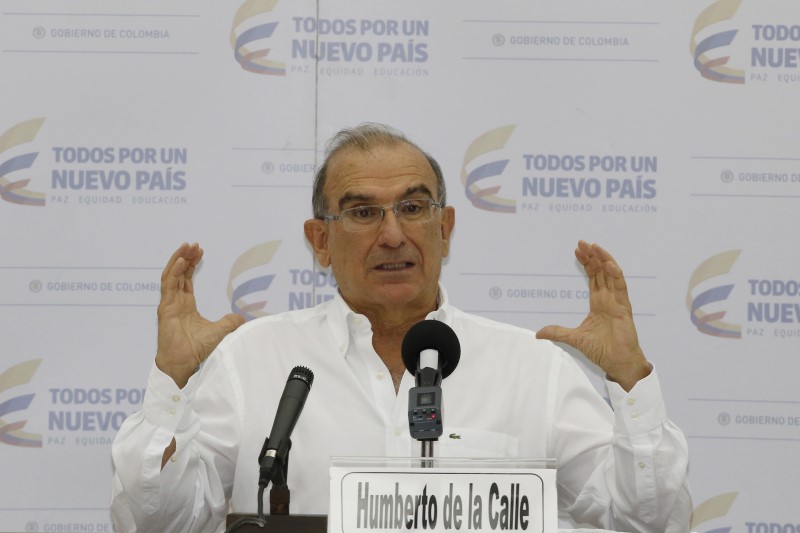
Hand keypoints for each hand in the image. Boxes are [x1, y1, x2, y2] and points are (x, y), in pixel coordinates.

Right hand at [155, 243, 244, 387]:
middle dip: (184, 257)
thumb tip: (242, 318)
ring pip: (170, 276)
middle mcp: (175, 302)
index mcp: (185, 305)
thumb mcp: (220, 331)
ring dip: (177, 260)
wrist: (185, 363)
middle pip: (177, 273)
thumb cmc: (197, 350)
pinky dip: (173, 272)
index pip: (185, 279)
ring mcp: (168, 305)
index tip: (199, 251)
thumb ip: (230, 322)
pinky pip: (168, 286)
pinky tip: (180, 261)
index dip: (191, 264)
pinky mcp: (165, 309)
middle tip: (192, 244)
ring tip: (186, 247)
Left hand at [536, 241, 649, 390]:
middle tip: (583, 242)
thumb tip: (538, 334)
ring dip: (604, 260)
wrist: (617, 363)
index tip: (577, 251)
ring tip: (595, 246)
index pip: (593, 278)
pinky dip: (615, 275)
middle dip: (593, 257)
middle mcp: (609, 299)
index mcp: (598, 303)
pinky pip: (621, 287)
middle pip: (601, 272)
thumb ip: (557, 332)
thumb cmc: (602, 350)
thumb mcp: (574, 338)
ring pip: (612, 275)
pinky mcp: (625, 308)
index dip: (586, 264)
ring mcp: (618, 302)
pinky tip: (608, 264)